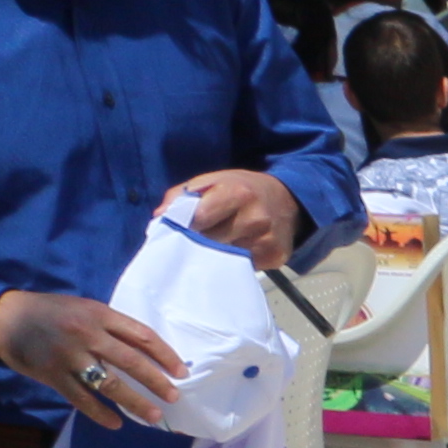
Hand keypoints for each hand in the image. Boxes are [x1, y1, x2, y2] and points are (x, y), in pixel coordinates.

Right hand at [0, 291, 184, 421]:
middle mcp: (87, 334)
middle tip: (173, 397)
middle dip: (156, 382)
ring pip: (110, 384)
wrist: (5, 315)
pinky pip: (82, 399)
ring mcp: (70, 356)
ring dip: (134, 403)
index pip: (142, 335)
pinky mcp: (53, 374)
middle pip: (131, 361)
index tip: (181, 371)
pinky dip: (100, 414)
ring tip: (152, 416)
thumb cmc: (51, 312)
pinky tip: (116, 423)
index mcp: (99, 314)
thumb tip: (147, 352)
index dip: (165, 355)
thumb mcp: (84, 309)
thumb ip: (111, 327)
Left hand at [160, 169, 302, 268]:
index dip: (185, 225)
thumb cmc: (241, 189)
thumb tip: (160, 217)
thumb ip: (182, 196)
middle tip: (197, 236)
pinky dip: (234, 260)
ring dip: (215, 253)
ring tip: (219, 241)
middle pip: (210, 241)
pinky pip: (242, 265)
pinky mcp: (275, 258)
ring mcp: (267, 241)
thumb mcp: (212, 181)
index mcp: (238, 193)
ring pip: (224, 257)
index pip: (199, 218)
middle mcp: (256, 218)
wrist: (287, 201)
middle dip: (198, 240)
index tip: (179, 228)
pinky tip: (238, 248)